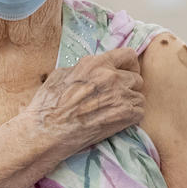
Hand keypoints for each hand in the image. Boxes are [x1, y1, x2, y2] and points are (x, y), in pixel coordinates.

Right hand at [23, 48, 144, 157]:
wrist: (46, 132)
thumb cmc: (48, 106)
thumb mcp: (60, 76)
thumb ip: (82, 70)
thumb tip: (91, 71)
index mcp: (95, 64)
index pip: (128, 55)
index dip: (129, 65)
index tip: (126, 73)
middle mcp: (111, 76)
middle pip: (136, 78)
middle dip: (129, 87)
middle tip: (118, 98)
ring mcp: (119, 95)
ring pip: (139, 96)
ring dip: (130, 104)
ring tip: (114, 112)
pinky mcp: (125, 115)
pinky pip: (140, 112)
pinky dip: (132, 118)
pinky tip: (118, 122)